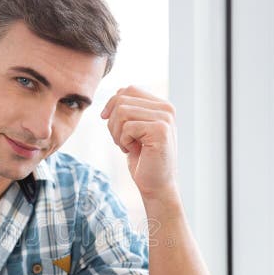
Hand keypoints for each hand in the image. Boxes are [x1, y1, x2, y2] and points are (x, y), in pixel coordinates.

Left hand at [101, 86, 178, 200]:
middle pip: (122, 99)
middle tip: (119, 140)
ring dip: (116, 132)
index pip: (129, 89)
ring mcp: (165, 118)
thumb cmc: (143, 159)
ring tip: (126, 145)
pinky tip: (133, 151)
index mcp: (161, 105)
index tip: (107, 120)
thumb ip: (130, 109)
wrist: (156, 185)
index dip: (111, 103)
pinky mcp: (160, 130)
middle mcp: (166, 109)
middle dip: (112, 122)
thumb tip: (116, 93)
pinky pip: (127, 127)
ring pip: (122, 112)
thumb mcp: (134, 130)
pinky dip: (123, 141)